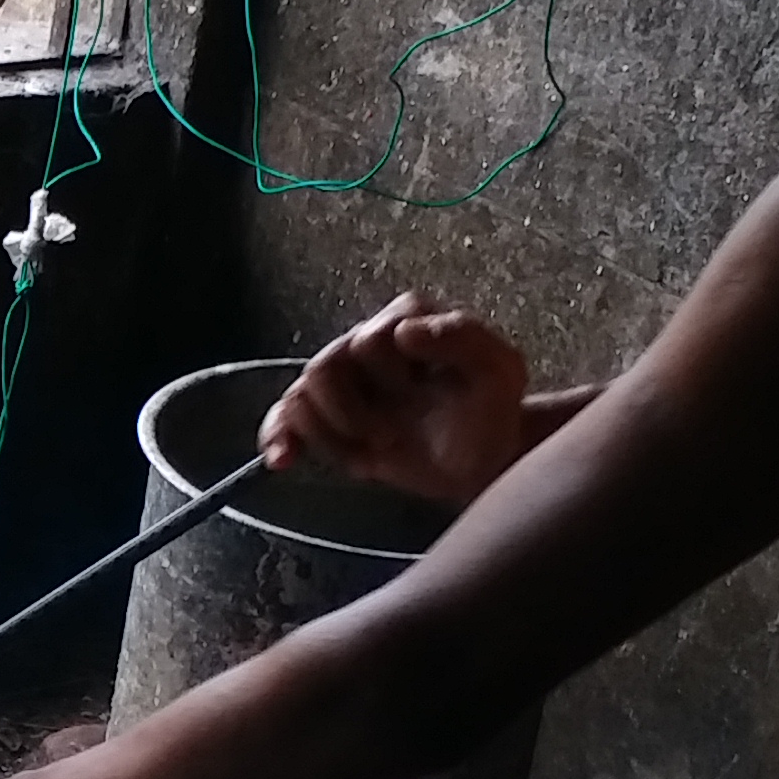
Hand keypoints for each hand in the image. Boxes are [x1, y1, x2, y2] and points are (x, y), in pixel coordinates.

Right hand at [260, 292, 536, 507]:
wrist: (484, 460)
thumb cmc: (493, 409)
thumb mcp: (499, 371)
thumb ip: (461, 338)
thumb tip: (402, 332)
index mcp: (407, 318)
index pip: (370, 339)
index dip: (390, 377)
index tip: (419, 395)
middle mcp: (368, 341)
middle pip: (324, 367)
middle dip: (353, 413)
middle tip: (390, 437)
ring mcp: (344, 380)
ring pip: (300, 394)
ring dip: (330, 432)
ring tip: (370, 450)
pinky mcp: (328, 417)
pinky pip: (285, 418)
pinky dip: (279, 437)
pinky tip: (283, 460)